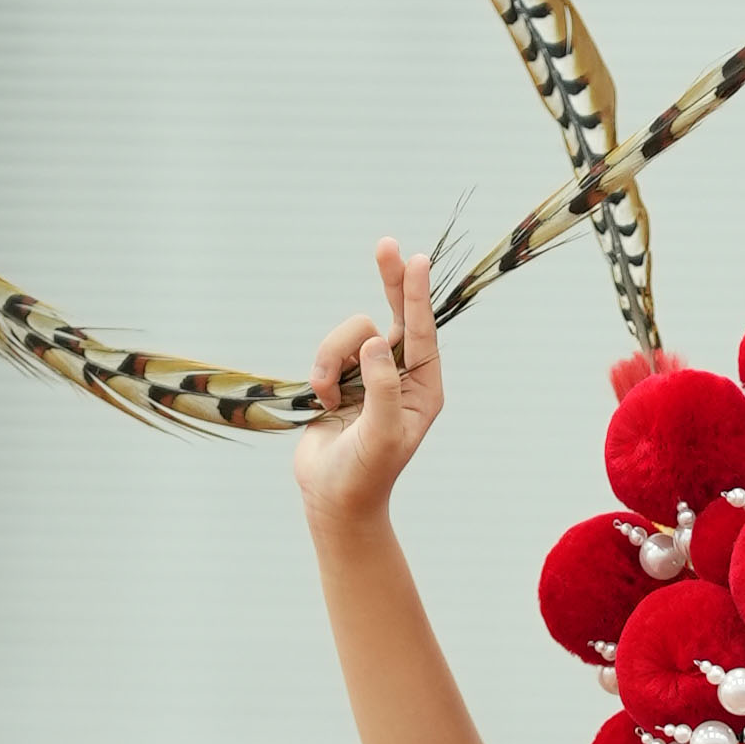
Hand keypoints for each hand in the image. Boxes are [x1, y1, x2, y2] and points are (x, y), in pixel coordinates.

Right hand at [295, 237, 442, 536]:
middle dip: (391, 282)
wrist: (334, 497)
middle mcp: (401, 375)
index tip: (417, 260)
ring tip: (329, 396)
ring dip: (332, 359)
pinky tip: (323, 401)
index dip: (417, 296)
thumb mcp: (382, 433)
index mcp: (424, 389)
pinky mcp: (342, 376)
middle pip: (396, 313)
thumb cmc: (366, 472)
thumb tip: (375, 343)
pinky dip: (320, 372)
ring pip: (350, 333)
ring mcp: (370, 373)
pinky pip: (329, 350)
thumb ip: (382, 387)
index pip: (422, 333)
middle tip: (386, 246)